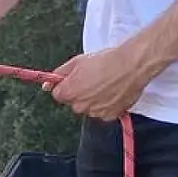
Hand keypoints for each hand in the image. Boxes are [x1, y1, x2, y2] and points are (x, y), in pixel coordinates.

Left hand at [49, 34, 167, 121]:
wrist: (131, 66)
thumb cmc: (105, 61)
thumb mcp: (77, 61)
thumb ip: (59, 74)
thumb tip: (46, 85)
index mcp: (69, 93)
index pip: (59, 95)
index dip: (67, 86)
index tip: (75, 80)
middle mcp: (80, 106)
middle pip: (74, 103)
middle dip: (80, 94)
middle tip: (93, 79)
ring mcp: (95, 112)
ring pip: (89, 108)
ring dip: (94, 100)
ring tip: (106, 84)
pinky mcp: (110, 116)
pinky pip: (103, 112)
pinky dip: (106, 105)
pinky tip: (113, 92)